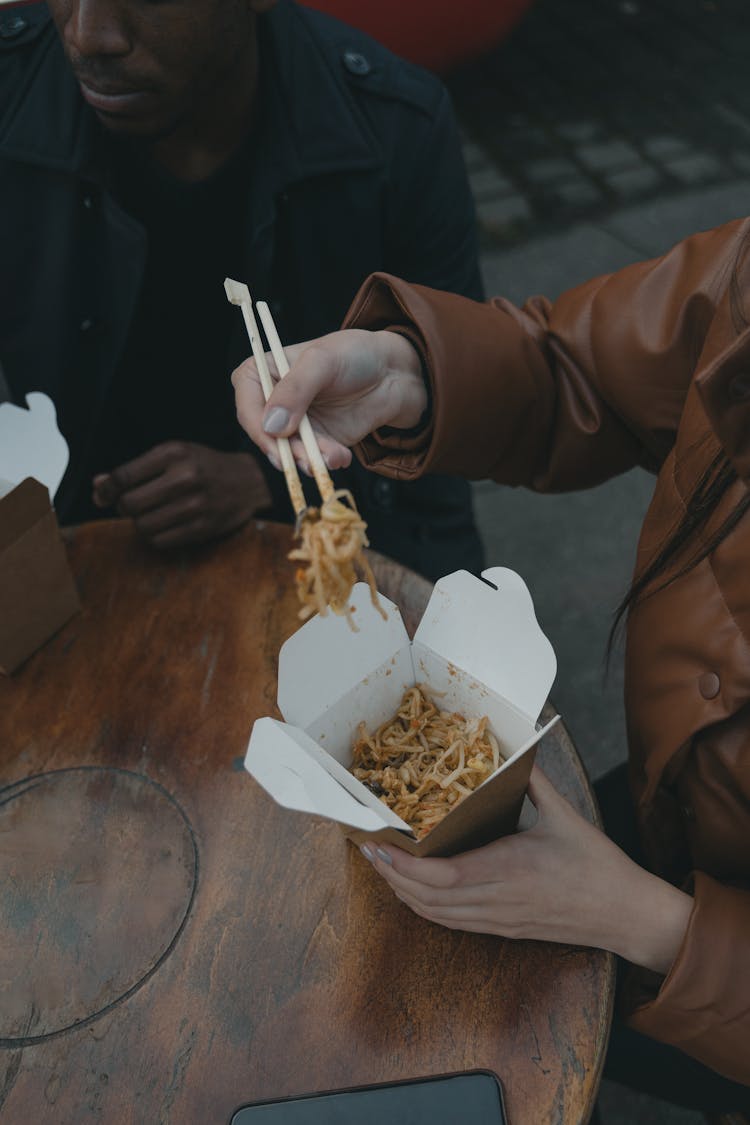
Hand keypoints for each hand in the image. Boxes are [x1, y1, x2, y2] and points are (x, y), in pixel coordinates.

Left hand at [92, 442, 271, 548]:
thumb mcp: (173, 456)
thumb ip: (136, 470)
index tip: (102, 495)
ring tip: (150, 514)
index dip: (106, 489)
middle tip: (131, 504)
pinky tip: (164, 525)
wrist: (250, 482)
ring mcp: (195, 505)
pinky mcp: (202, 527)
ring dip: (140, 523)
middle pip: (130, 504)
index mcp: (174, 453)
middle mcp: (184, 477)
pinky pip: (161, 541)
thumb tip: (98, 486)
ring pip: (143, 526)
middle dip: (124, 507)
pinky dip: (155, 536)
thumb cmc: (204, 466)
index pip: (124, 476)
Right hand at [231, 328, 425, 473]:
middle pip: (265, 435)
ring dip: (309, 460)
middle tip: (308, 458)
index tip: (277, 438)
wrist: (392, 373)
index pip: (246, 403)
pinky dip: (325, 462)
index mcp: (264, 372)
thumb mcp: (323, 361)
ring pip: (289, 453)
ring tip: (335, 454)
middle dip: (287, 450)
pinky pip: (312, 460)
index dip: (257, 425)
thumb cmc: (355, 354)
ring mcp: (294, 424)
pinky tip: (342, 455)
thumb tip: (272, 425)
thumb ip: (296, 389)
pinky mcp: (315, 442)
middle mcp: (274, 401)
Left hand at [362, 767, 692, 974]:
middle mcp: (497, 900)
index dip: (404, 867)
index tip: (379, 847)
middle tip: (368, 850)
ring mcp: (498, 919)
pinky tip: (413, 890)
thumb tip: (515, 752)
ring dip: (403, 894)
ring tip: (383, 867)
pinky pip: (453, 923)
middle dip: (392, 878)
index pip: (442, 877)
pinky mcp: (503, 929)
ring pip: (436, 915)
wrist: (625, 915)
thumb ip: (534, 782)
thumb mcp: (565, 815)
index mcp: (509, 869)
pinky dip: (425, 907)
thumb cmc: (597, 865)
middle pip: (428, 899)